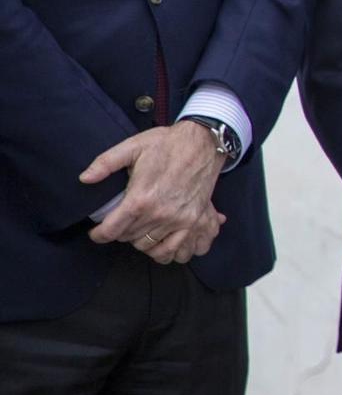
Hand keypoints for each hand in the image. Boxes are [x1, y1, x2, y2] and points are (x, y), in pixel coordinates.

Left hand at [82, 121, 227, 264]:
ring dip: (140, 242)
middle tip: (120, 223)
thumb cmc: (167, 143)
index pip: (111, 231)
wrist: (204, 143)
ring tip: (138, 231)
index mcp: (140, 199)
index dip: (99, 234)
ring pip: (149, 247)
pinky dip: (164, 252)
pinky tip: (158, 243)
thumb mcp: (133, 146)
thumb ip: (105, 163)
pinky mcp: (194, 221)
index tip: (96, 232)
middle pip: (129, 239)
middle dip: (120, 233)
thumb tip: (84, 179)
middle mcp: (159, 214)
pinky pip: (175, 250)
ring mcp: (179, 220)